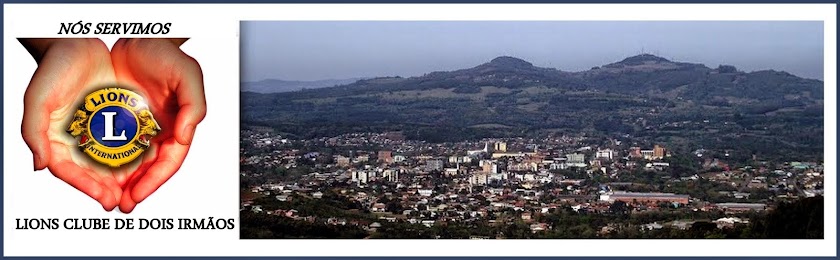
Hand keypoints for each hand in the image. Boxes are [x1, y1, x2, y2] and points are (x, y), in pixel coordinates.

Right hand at [19, 38, 125, 210]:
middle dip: (108, 190)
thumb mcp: (38, 99)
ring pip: (111, 162)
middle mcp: (76, 140)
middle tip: (125, 203)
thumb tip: (38, 165)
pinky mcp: (116, 120)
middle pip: (92, 173)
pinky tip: (146, 169)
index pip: (69, 172)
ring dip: (123, 180)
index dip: (86, 187)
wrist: (78, 43)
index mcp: (55, 140)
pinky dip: (135, 157)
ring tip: (137, 193)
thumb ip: (34, 133)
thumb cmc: (53, 70)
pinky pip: (127, 143)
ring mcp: (97, 131)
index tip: (105, 198)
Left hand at [110, 38, 206, 212]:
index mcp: (178, 127)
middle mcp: (158, 132)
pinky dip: (105, 161)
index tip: (138, 195)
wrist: (136, 37)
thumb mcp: (188, 76)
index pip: (169, 162)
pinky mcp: (118, 120)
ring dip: (121, 182)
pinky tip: (94, 173)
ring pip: (130, 162)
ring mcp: (138, 128)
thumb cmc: (166, 54)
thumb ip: (193, 107)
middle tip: (121, 205)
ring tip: (107, 198)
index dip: (155, 181)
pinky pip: (111, 145)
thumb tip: (184, 137)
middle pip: (149, 169)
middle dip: (137, 189)